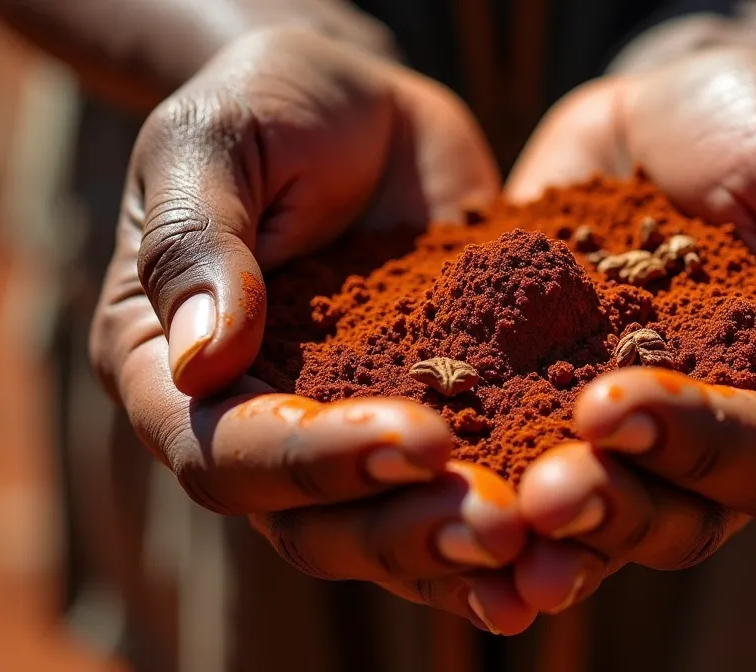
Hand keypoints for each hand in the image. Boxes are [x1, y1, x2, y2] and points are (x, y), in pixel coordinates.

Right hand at [89, 28, 537, 632]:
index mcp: (174, 374)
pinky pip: (461, 488)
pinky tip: (582, 535)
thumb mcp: (212, 142)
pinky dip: (515, 520)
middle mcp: (255, 427)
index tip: (419, 440)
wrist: (358, 102)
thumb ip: (196, 243)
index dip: (316, 463)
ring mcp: (346, 434)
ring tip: (544, 552)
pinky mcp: (430, 418)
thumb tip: (201, 366)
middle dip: (406, 531)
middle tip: (501, 526)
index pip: (224, 454)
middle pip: (311, 527)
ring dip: (462, 552)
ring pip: (390, 531)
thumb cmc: (263, 102)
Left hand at [506, 49, 755, 613]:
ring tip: (489, 522)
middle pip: (690, 518)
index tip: (613, 403)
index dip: (702, 445)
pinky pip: (529, 473)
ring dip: (551, 533)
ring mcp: (645, 440)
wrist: (663, 110)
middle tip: (542, 494)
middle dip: (615, 509)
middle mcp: (737, 442)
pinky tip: (438, 504)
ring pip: (608, 522)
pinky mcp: (560, 416)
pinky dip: (493, 496)